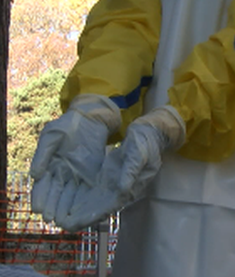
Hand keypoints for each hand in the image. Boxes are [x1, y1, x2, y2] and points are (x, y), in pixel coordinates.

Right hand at [29, 94, 120, 222]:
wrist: (91, 118)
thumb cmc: (68, 125)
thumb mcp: (52, 136)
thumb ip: (42, 155)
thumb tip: (34, 175)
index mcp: (49, 166)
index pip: (42, 186)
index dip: (39, 198)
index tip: (37, 210)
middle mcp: (62, 174)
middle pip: (56, 194)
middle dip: (53, 208)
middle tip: (51, 221)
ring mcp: (78, 175)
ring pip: (70, 196)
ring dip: (67, 209)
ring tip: (65, 222)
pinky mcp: (92, 174)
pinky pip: (87, 190)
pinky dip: (83, 201)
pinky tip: (83, 212)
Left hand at [54, 106, 185, 231]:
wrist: (148, 134)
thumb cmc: (146, 144)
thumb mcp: (139, 155)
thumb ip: (130, 171)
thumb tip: (122, 190)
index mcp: (130, 187)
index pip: (110, 206)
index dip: (93, 215)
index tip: (79, 223)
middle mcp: (121, 190)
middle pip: (99, 208)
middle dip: (82, 218)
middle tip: (63, 226)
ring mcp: (113, 184)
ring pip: (94, 202)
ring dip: (79, 211)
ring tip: (61, 219)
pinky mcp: (108, 177)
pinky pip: (93, 191)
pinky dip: (81, 198)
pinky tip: (67, 203)